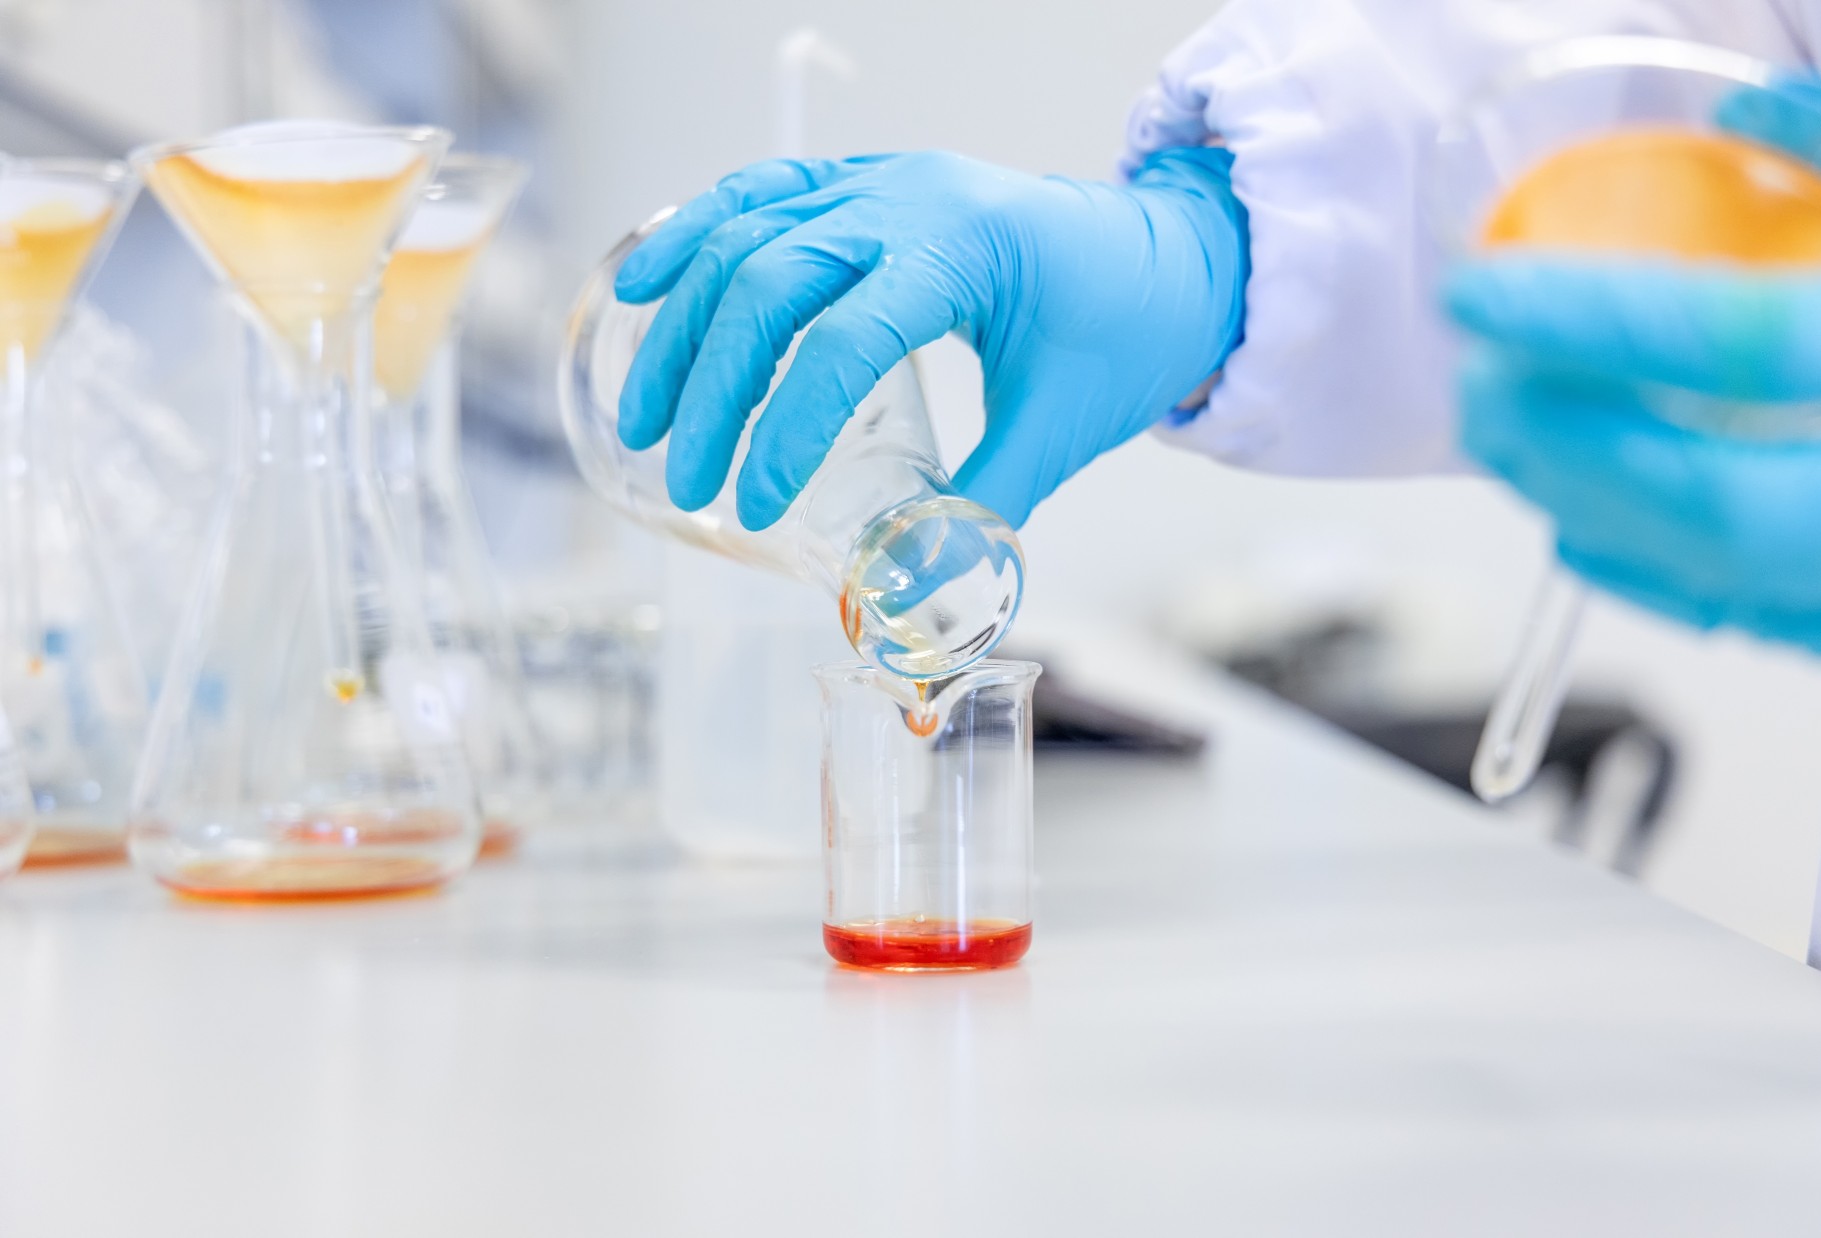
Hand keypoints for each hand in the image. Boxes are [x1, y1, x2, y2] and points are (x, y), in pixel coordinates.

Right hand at [612, 148, 1247, 529]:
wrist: (1170, 255)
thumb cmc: (1126, 330)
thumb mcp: (1063, 425)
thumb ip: (987, 509)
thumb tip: (914, 598)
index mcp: (967, 250)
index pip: (850, 339)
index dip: (790, 425)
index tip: (757, 503)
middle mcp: (909, 197)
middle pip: (772, 279)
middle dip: (713, 383)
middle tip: (683, 474)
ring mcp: (879, 179)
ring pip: (747, 232)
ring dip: (684, 321)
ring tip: (641, 410)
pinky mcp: (862, 184)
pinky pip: (759, 193)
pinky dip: (694, 234)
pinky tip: (644, 283)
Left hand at [1445, 73, 1820, 653]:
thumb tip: (1746, 110)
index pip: (1742, 342)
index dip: (1591, 318)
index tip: (1474, 292)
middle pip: (1711, 494)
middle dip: (1565, 445)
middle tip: (1476, 388)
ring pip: (1726, 574)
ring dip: (1586, 508)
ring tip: (1505, 443)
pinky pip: (1760, 619)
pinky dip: (1652, 571)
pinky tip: (1580, 526)